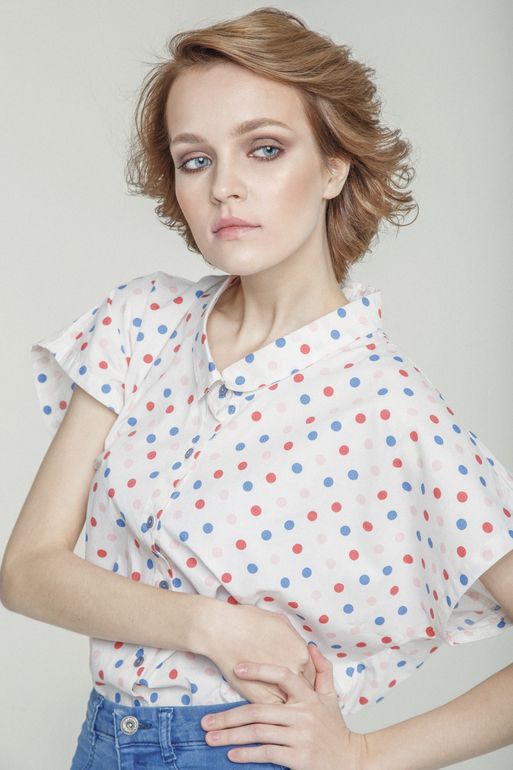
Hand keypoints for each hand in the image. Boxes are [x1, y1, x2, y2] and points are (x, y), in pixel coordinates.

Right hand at [199, 601, 316, 704]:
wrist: (224, 630)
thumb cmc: (250, 621)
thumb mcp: (282, 623)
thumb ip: (296, 640)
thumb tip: (301, 650)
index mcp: (302, 654)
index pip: (313, 676)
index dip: (305, 680)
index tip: (298, 683)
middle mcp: (295, 672)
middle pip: (305, 692)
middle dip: (299, 695)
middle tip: (292, 697)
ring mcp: (279, 687)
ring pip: (290, 704)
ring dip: (288, 705)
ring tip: (282, 709)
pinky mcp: (263, 699)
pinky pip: (274, 710)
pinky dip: (273, 712)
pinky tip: (269, 711)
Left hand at [200, 643, 366, 769]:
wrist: (351, 760)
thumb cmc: (335, 728)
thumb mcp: (330, 696)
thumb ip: (322, 670)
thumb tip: (310, 647)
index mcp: (308, 696)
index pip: (282, 676)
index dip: (260, 670)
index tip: (236, 668)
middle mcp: (303, 714)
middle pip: (259, 710)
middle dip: (229, 716)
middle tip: (206, 720)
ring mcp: (300, 736)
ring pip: (259, 732)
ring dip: (231, 736)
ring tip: (211, 737)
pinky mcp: (298, 758)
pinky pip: (267, 753)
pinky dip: (247, 754)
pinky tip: (231, 754)